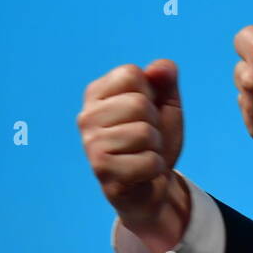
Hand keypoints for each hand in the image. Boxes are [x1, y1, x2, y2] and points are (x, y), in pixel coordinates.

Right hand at [77, 60, 190, 252]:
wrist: (154, 184)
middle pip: (139, 103)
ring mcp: (90, 145)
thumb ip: (165, 80)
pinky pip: (148, 161)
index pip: (131, 73)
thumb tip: (162, 67)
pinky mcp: (102, 171)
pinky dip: (155, 167)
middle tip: (145, 138)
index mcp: (97, 94)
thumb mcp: (166, 104)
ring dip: (155, 147)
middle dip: (154, 123)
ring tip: (142, 153)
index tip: (144, 113)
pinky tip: (142, 173)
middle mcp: (86, 117)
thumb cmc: (154, 140)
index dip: (150, 93)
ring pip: (144, 133)